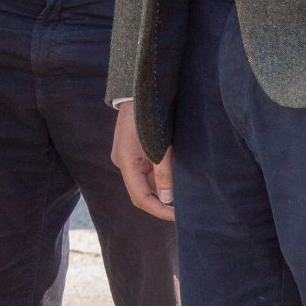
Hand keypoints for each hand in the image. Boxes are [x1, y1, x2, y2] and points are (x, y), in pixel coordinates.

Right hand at [111, 102, 174, 221]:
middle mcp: (122, 161)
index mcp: (125, 162)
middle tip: (183, 207)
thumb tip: (167, 200)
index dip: (159, 210)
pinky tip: (173, 173)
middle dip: (161, 200)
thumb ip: (163, 174)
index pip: (140, 198)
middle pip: (141, 190)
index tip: (177, 216)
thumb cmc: (149, 116)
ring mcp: (125, 154)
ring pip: (144, 179)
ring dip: (161, 186)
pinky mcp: (131, 148)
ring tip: (182, 190)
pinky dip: (158, 174)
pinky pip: (144, 168)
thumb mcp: (161, 147)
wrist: (138, 89)